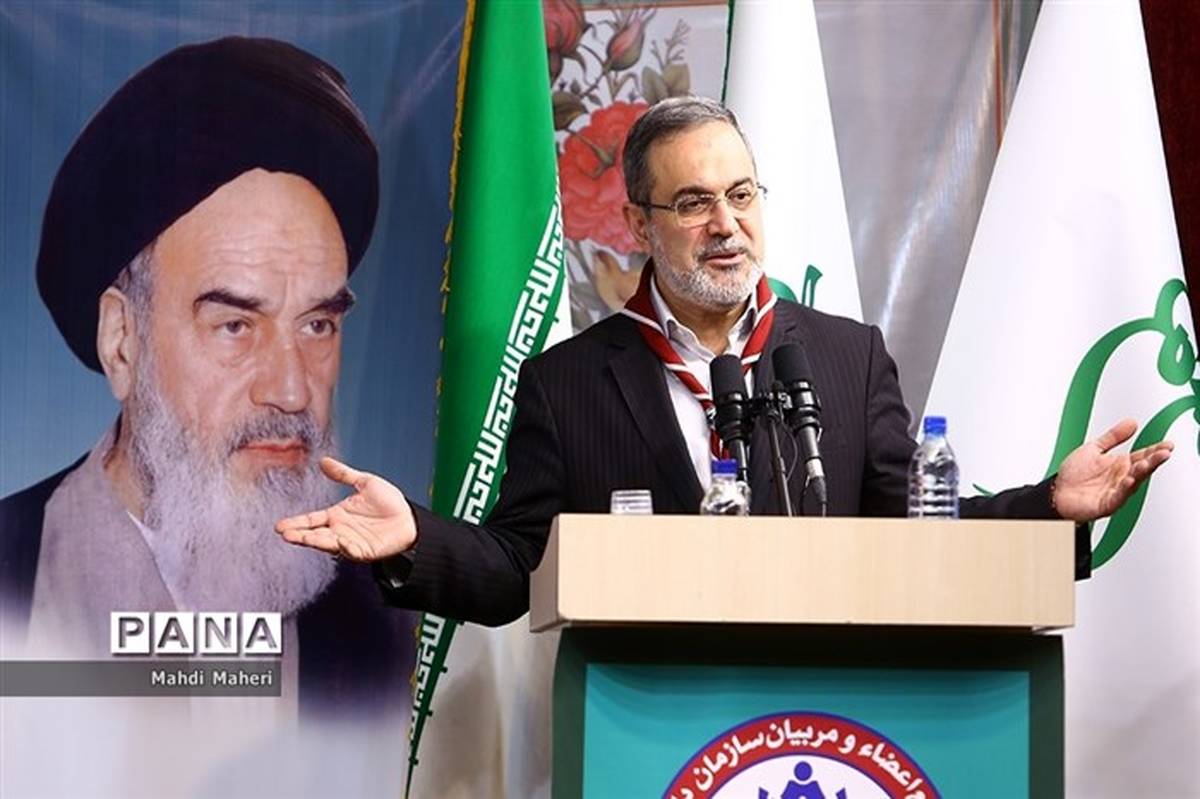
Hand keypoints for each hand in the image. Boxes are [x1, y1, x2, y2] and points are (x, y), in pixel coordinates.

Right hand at [275, 457, 416, 560]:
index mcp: (337, 515)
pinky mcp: (364, 552)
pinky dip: (346, 548)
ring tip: (302, 538)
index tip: (280, 526)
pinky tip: (340, 542)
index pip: (312, 520)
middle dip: (300, 535)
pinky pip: (352, 552)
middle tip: (285, 534)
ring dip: (316, 541)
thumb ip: (343, 474)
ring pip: (329, 543)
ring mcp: (350, 542)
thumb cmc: (389, 501)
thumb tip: (323, 461)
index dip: (297, 523)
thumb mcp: (365, 482)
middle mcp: (340, 530)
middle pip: (315, 534)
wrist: (410, 518)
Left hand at [1053, 418, 1173, 521]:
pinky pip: (1118, 496)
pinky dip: (1124, 489)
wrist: (1055, 493)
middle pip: (1142, 468)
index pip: (1143, 456)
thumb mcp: (1094, 448)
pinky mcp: (1106, 504)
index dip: (1155, 450)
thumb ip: (1113, 437)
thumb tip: (1132, 422)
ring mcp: (1115, 492)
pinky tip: (1129, 480)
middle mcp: (1121, 478)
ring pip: (1133, 482)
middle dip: (1154, 461)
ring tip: (1146, 464)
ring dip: (1140, 473)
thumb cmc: (1073, 475)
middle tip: (1164, 453)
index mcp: (1120, 465)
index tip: (1167, 444)